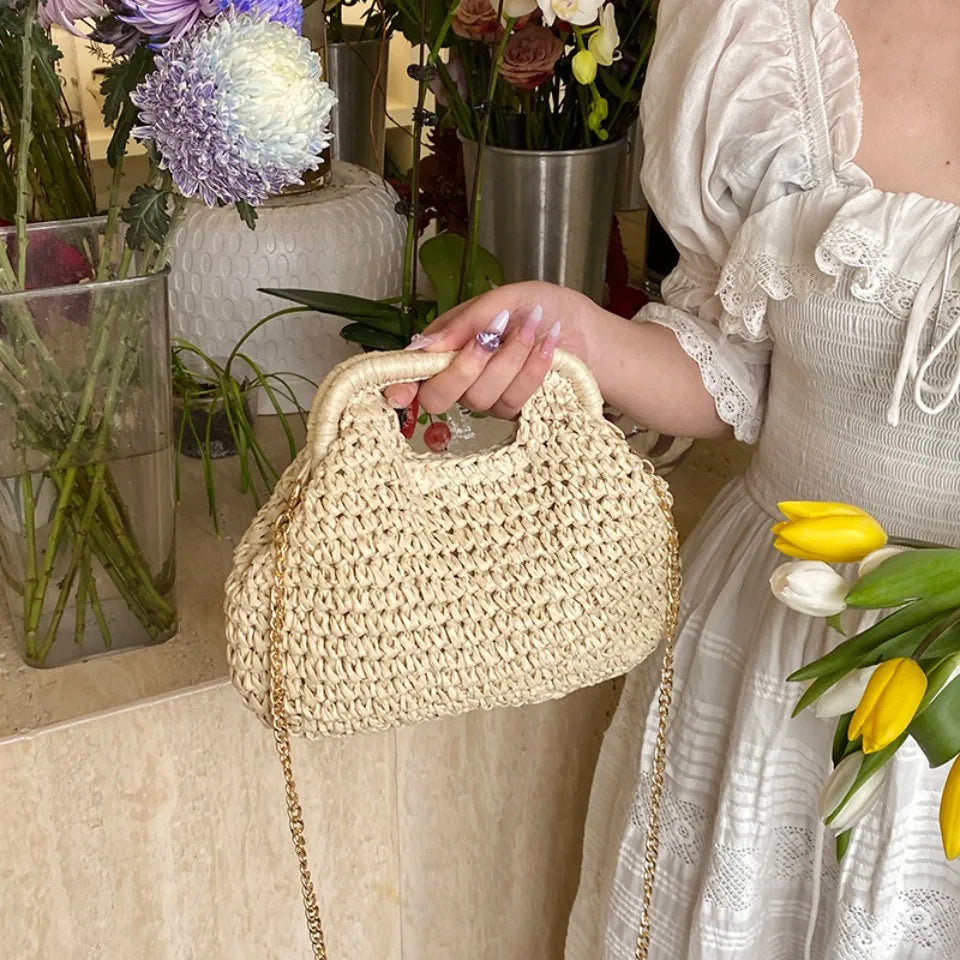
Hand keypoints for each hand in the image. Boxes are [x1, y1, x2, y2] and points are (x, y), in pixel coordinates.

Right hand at [384, 281, 597, 419]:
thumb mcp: (504, 298)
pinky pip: (512, 401)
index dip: (401, 386)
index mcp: (446, 344)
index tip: (399, 396)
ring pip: (479, 398)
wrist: (588, 330)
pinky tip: (548, 346)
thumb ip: (466, 321)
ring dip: (510, 359)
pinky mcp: (514, 410)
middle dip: (464, 367)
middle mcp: (460, 375)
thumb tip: (424, 347)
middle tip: (492, 335)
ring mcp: (486, 396)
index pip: (412, 371)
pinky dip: (531, 370)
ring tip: (533, 328)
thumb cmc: (543, 308)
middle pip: (438, 397)